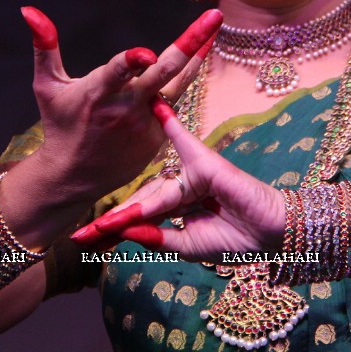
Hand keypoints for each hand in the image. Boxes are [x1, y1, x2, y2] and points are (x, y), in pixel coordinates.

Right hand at [21, 7, 221, 203]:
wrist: (74, 176)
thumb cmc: (59, 124)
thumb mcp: (47, 86)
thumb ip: (44, 47)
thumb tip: (30, 10)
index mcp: (98, 93)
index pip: (115, 74)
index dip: (129, 62)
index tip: (145, 53)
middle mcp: (126, 108)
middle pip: (164, 72)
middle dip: (190, 42)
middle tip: (213, 17)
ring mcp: (147, 124)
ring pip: (178, 84)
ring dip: (198, 55)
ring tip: (213, 27)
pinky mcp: (158, 137)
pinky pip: (174, 102)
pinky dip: (181, 81)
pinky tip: (195, 59)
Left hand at [70, 96, 286, 260]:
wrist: (270, 233)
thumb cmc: (235, 239)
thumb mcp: (188, 245)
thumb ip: (158, 237)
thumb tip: (128, 230)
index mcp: (177, 207)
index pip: (141, 216)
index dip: (115, 229)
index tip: (84, 241)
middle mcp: (180, 186)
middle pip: (141, 202)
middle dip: (112, 224)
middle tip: (80, 237)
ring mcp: (192, 172)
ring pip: (153, 192)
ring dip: (127, 212)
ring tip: (98, 227)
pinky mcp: (205, 161)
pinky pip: (183, 142)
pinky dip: (170, 124)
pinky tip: (154, 106)